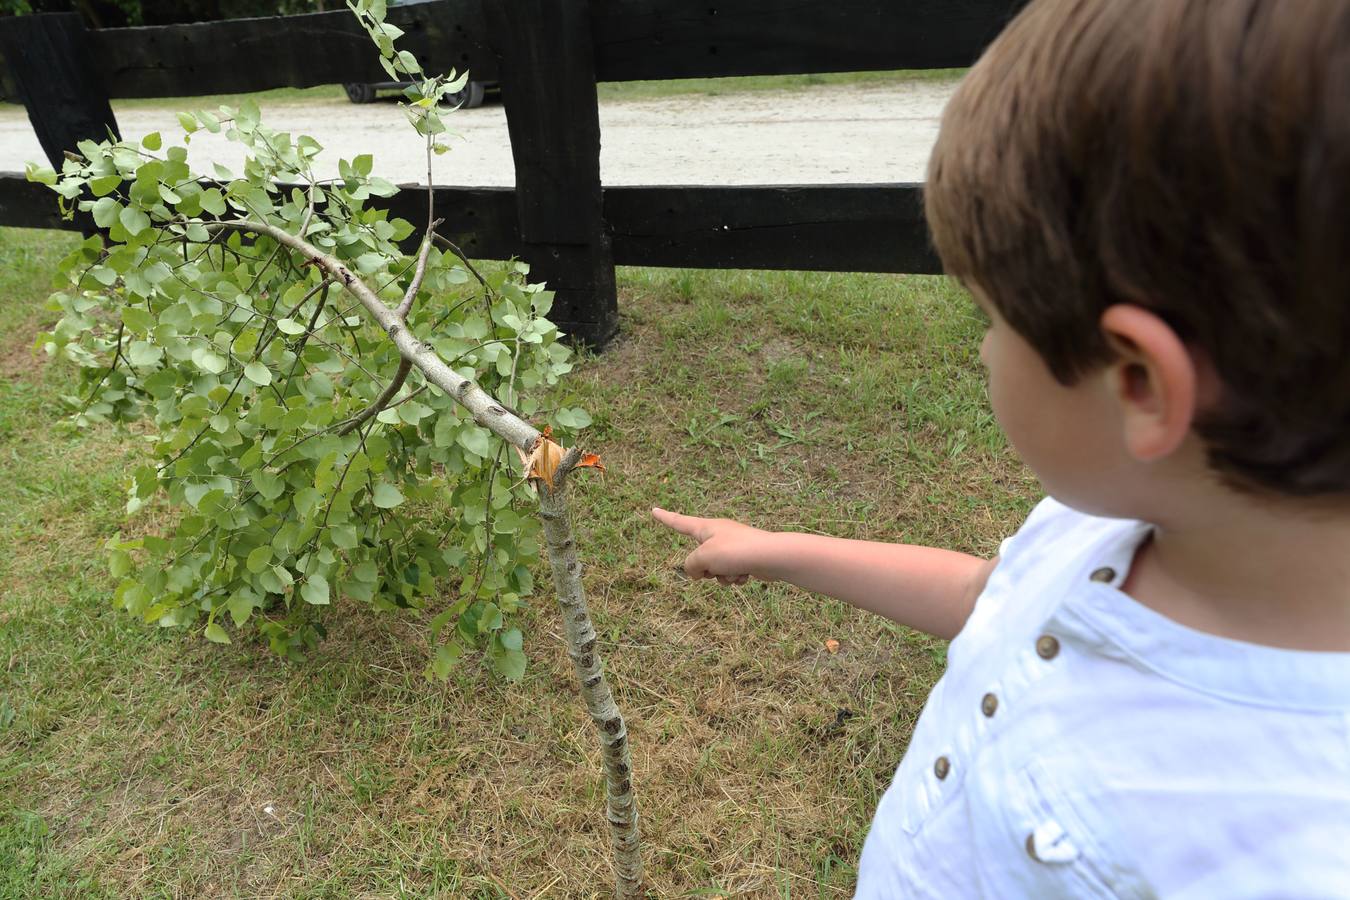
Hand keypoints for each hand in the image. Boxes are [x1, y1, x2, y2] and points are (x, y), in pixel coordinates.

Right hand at [651, 507, 776, 584]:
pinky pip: (731, 574)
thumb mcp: (703, 558)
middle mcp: (718, 534)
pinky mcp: (744, 559)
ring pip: (715, 570)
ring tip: (734, 570)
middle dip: (704, 569)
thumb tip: (697, 572)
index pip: (679, 522)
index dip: (665, 518)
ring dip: (721, 576)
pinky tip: (746, 574)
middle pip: (698, 557)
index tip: (654, 510)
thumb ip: (691, 565)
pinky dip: (736, 578)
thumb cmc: (736, 551)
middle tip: (715, 566)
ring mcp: (732, 546)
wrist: (771, 556)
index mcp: (706, 527)